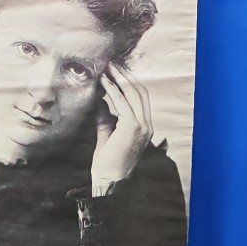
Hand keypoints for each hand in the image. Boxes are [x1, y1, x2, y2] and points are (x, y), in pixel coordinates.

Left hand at [90, 65, 151, 198]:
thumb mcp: (107, 134)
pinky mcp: (133, 127)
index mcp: (144, 127)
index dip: (128, 82)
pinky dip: (113, 90)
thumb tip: (100, 100)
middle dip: (125, 75)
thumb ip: (106, 117)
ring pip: (133, 94)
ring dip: (119, 78)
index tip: (114, 72)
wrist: (110, 181)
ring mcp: (142, 126)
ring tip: (107, 68)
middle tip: (111, 63)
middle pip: (139, 92)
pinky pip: (123, 103)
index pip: (140, 98)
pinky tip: (104, 82)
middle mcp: (147, 125)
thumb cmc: (107, 163)